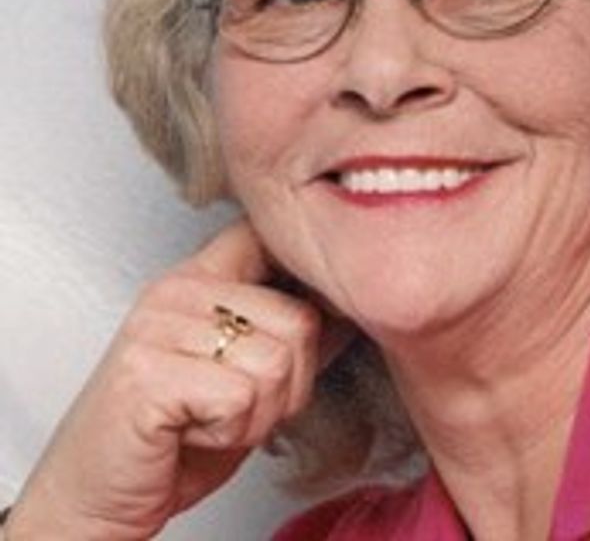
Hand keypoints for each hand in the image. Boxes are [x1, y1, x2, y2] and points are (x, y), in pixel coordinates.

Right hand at [7, 221, 322, 539]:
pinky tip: (190, 433)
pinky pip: (241, 398)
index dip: (305, 276)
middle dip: (287, 385)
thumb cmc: (169, 441)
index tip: (307, 318)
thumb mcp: (243, 375)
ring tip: (210, 419)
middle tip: (236, 407)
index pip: (267, 236)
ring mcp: (159, 326)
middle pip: (299, 320)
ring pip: (276, 363)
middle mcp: (178, 291)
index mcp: (200, 279)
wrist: (93, 501)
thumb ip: (285, 336)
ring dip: (258, 415)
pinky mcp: (148, 372)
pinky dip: (230, 433)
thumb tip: (347, 310)